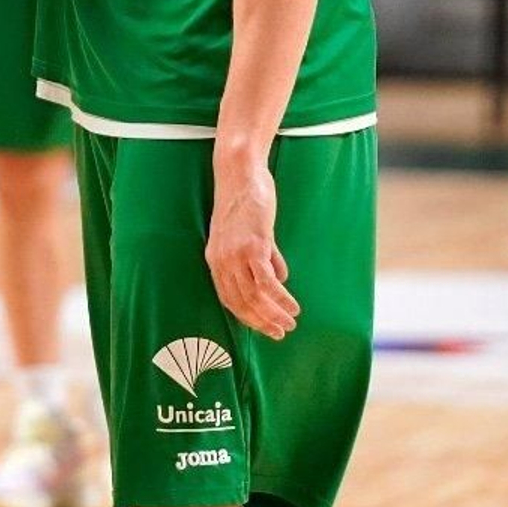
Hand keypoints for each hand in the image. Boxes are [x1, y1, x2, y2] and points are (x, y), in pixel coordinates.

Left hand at [205, 150, 299, 340]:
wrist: (239, 173)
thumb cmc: (245, 201)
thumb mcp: (248, 233)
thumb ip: (262, 256)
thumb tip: (280, 278)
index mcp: (214, 260)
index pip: (229, 299)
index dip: (248, 317)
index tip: (266, 329)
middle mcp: (221, 261)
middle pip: (240, 302)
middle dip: (262, 322)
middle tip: (281, 333)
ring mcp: (235, 254)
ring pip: (254, 296)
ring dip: (274, 314)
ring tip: (290, 323)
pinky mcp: (253, 245)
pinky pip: (267, 281)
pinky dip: (281, 298)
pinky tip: (293, 305)